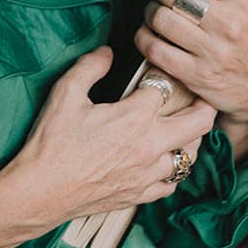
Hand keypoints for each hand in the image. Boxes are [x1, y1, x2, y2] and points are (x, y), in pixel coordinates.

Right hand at [0, 45, 215, 247]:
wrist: (42, 191)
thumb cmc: (52, 143)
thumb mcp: (66, 94)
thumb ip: (90, 67)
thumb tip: (106, 52)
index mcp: (135, 117)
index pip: (167, 87)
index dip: (165, 74)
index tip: (161, 71)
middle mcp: (150, 146)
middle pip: (198, 123)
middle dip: (205, 105)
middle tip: (204, 97)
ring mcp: (148, 173)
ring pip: (190, 156)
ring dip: (192, 139)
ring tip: (187, 129)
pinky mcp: (140, 195)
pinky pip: (172, 183)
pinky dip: (174, 170)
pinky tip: (166, 162)